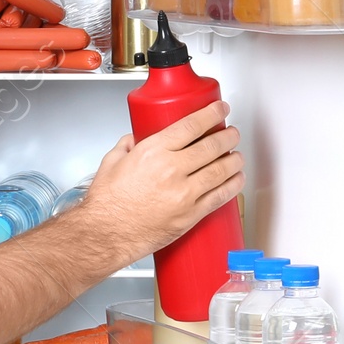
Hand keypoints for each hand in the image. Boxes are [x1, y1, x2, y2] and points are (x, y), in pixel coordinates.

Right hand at [77, 100, 243, 266]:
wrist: (106, 234)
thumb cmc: (106, 203)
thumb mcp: (111, 162)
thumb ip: (126, 146)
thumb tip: (134, 140)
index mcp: (153, 152)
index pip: (192, 125)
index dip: (212, 114)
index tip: (220, 110)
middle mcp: (171, 170)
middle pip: (212, 146)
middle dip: (228, 136)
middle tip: (231, 134)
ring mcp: (184, 194)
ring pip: (220, 170)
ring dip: (234, 160)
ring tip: (237, 156)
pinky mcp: (190, 215)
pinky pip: (220, 197)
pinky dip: (233, 186)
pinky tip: (237, 179)